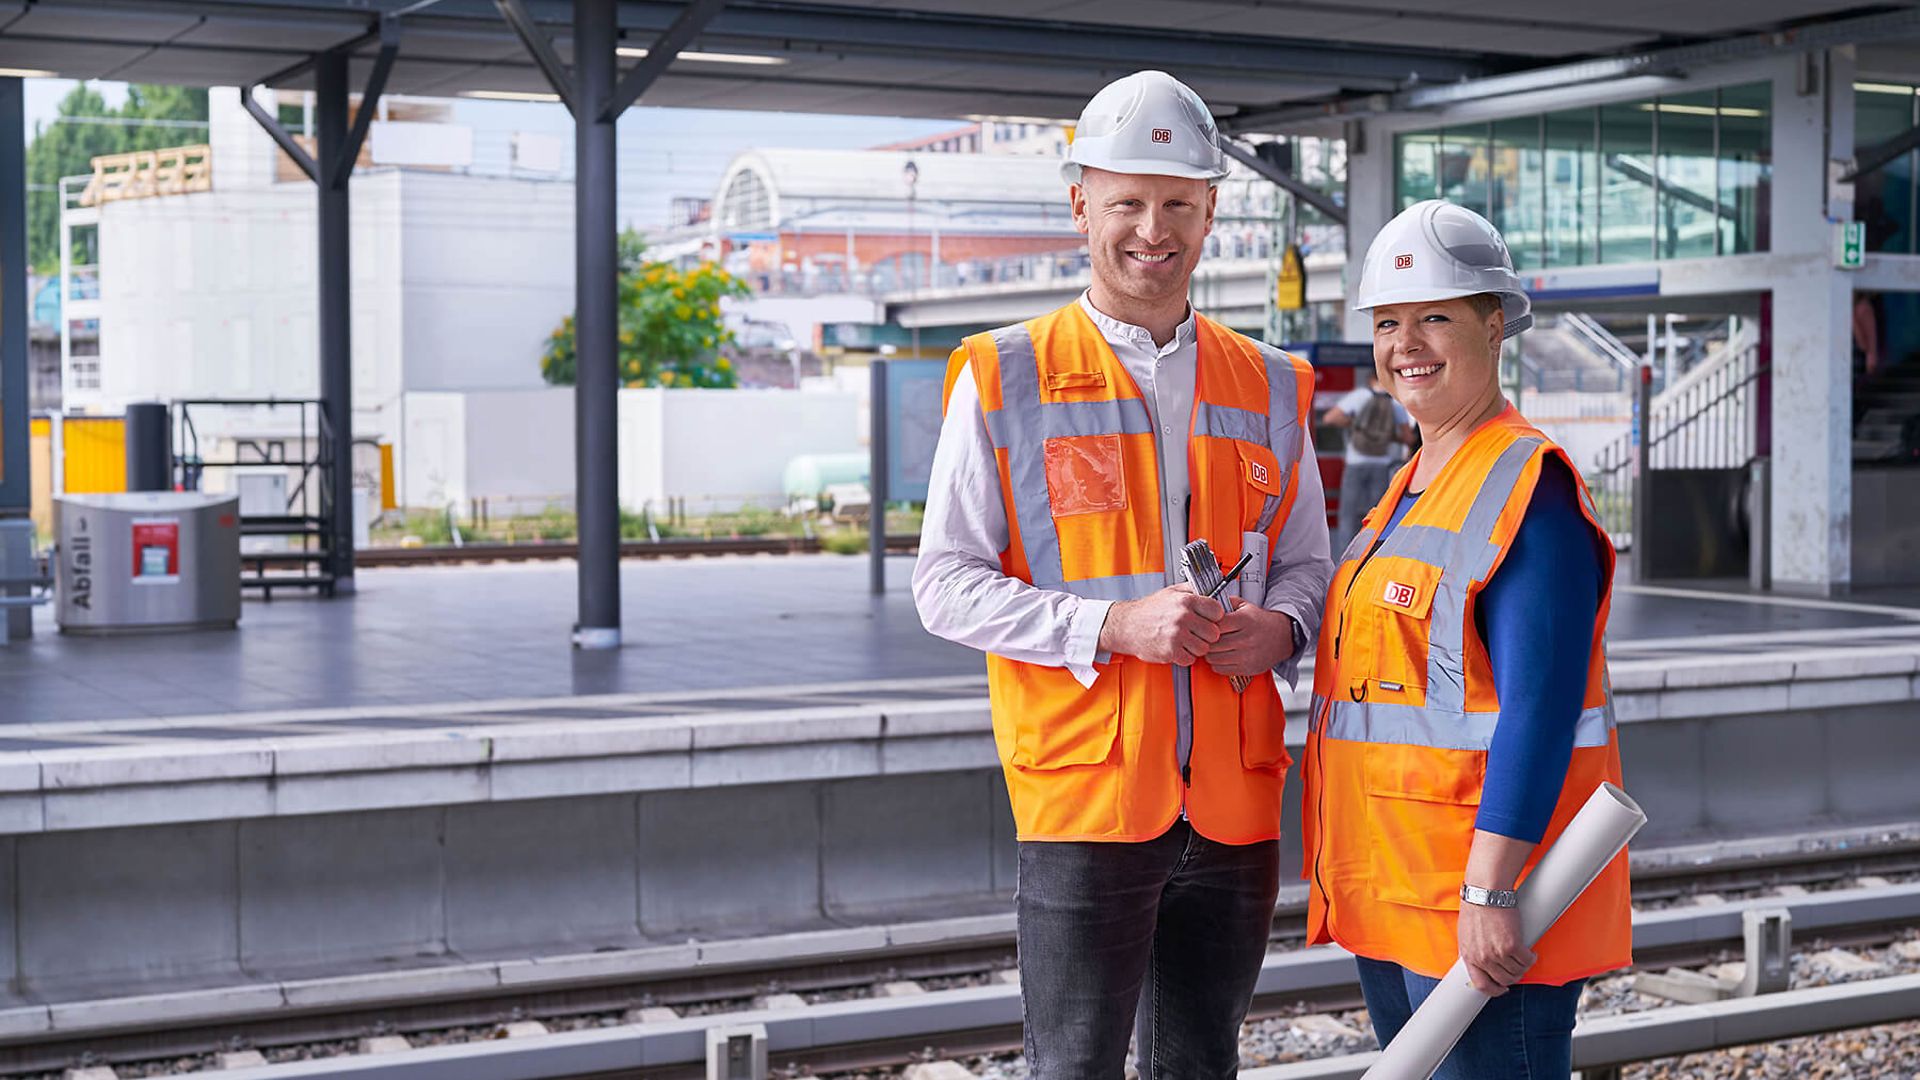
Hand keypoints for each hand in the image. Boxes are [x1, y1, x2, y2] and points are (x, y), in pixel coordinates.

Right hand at [1098, 583, 1222, 665]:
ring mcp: (1177, 635)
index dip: (1215, 617)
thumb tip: (1213, 587)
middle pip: (1213, 633)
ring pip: (1204, 648)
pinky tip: (1178, 648)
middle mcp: (1183, 617)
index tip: (1209, 619)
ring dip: (1196, 647)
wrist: (1126, 625)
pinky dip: (1185, 657)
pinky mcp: (1170, 651)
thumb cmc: (1149, 610)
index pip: (1218, 611)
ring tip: (1185, 641)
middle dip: (1206, 635)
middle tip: (1197, 633)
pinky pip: (1190, 659)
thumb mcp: (1171, 592)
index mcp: (1186, 601)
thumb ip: (1193, 589)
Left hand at [1203, 597, 1295, 677]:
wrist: (1283, 637)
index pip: (1214, 625)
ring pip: (1214, 658)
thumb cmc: (1260, 622)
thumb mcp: (1245, 606)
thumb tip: (1206, 602)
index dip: (1206, 626)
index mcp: (1244, 620)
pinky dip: (1217, 664)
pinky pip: (1221, 669)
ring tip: (1214, 647)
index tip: (1206, 626)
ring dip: (1210, 653)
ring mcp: (1247, 655)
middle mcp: (1246, 638)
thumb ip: (1225, 602)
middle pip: (1212, 643)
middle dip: (1206, 641)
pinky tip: (1222, 657)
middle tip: (1206, 639)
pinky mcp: (1248, 668)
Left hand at [1457, 901, 1534, 995]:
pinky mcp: (1512, 945)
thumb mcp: (1466, 934)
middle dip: (1513, 976)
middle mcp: (1483, 958)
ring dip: (1523, 966)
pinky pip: (1527, 960)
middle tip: (1518, 968)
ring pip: (1517, 971)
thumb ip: (1473, 950)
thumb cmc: (1476, 908)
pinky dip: (1531, 958)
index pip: (1481, 984)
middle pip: (1504, 980)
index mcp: (1469, 956)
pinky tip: (1530, 953)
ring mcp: (1497, 953)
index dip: (1494, 990)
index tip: (1502, 989)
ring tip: (1524, 957)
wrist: (1484, 893)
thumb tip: (1481, 962)